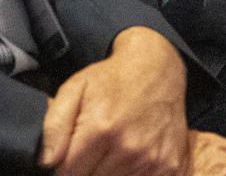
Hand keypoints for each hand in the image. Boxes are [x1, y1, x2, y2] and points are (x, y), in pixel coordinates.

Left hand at [39, 26, 189, 174]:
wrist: (159, 68)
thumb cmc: (114, 79)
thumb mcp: (76, 87)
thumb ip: (54, 125)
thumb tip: (48, 162)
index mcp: (101, 129)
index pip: (67, 175)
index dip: (66, 167)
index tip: (74, 154)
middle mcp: (129, 147)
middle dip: (88, 170)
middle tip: (96, 149)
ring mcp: (152, 159)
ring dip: (111, 173)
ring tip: (115, 150)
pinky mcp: (170, 166)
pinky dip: (134, 175)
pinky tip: (134, 156)